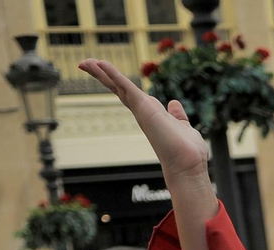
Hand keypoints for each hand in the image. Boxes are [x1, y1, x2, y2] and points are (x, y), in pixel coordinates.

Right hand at [78, 59, 209, 180]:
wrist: (188, 164)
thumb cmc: (187, 151)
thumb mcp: (183, 126)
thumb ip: (177, 115)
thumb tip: (174, 103)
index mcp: (150, 114)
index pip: (129, 94)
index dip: (117, 82)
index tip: (105, 72)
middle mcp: (142, 112)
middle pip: (118, 89)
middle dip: (102, 76)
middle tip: (85, 64)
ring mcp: (141, 110)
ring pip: (118, 86)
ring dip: (102, 72)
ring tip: (85, 62)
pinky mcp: (144, 107)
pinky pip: (126, 86)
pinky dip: (114, 74)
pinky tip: (101, 63)